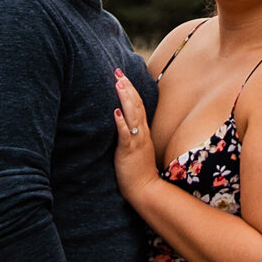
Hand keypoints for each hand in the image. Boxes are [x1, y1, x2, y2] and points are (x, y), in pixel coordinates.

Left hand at [113, 70, 160, 209]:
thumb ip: (131, 135)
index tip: (122, 76)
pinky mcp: (129, 151)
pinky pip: (125, 135)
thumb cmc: (138, 171)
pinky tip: (115, 112)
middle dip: (127, 87)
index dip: (130, 89)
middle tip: (118, 72)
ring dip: (125, 99)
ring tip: (118, 84)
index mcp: (142, 131)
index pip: (138, 105)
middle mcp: (141, 133)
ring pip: (132, 116)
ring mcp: (136, 141)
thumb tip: (122, 122)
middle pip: (135, 105)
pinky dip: (121, 123)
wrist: (145, 189)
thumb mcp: (136, 148)